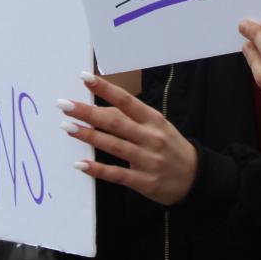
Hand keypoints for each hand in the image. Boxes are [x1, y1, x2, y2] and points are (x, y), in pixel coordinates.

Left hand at [60, 71, 198, 205]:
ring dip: (89, 136)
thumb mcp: (156, 126)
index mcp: (153, 120)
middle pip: (116, 122)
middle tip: (65, 105)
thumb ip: (130, 118)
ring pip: (114, 146)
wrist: (195, 178)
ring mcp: (148, 160)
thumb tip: (98, 110)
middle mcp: (151, 137)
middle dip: (88, 112)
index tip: (84, 78)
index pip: (126, 100)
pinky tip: (81, 163)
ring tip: (68, 127)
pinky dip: (98, 169)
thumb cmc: (169, 146)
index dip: (105, 89)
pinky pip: (117, 174)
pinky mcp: (144, 181)